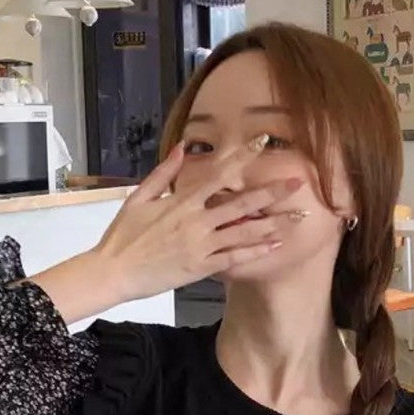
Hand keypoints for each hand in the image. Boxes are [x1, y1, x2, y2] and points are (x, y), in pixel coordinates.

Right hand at [93, 134, 303, 300]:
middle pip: (242, 202)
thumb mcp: (138, 198)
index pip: (219, 173)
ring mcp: (201, 245)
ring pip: (244, 231)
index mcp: (182, 201)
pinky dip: (256, 251)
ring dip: (274, 223)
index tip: (263, 142)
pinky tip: (275, 245)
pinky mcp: (201, 268)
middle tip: (299, 182)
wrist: (114, 272)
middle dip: (273, 192)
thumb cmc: (122, 236)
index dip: (242, 156)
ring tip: (299, 216)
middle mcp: (196, 221)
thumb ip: (163, 172)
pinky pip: (234, 258)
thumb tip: (182, 147)